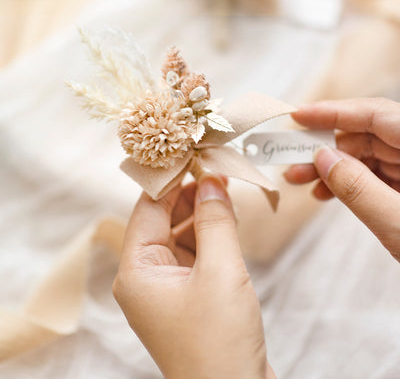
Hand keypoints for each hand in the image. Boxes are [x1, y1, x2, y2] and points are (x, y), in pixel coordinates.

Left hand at [113, 175, 275, 378]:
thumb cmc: (220, 341)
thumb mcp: (220, 271)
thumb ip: (214, 220)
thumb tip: (210, 180)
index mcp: (137, 271)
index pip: (147, 208)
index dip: (169, 177)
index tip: (188, 148)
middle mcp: (146, 277)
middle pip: (162, 219)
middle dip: (187, 191)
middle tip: (213, 163)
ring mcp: (167, 289)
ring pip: (180, 234)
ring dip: (201, 211)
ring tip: (223, 184)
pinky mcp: (189, 297)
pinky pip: (194, 254)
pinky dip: (209, 234)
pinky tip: (226, 216)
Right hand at [285, 98, 399, 261]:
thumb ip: (358, 188)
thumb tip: (322, 158)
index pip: (378, 114)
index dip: (335, 111)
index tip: (299, 116)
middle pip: (369, 134)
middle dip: (326, 146)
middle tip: (290, 158)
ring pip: (369, 155)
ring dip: (332, 166)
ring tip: (300, 181)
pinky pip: (376, 176)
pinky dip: (349, 183)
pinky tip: (325, 194)